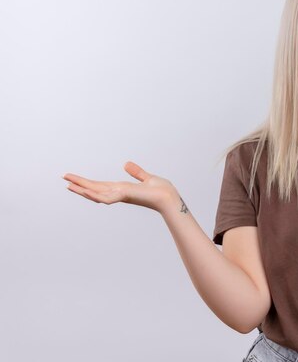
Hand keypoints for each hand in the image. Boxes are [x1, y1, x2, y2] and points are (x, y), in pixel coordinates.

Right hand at [63, 161, 178, 212]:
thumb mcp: (147, 177)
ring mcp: (120, 196)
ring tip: (69, 185)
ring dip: (82, 190)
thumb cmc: (161, 190)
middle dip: (79, 185)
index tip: (74, 179)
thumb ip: (136, 172)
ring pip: (96, 194)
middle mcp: (118, 193)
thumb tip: (126, 164)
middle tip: (64, 179)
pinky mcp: (125, 196)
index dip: (87, 183)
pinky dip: (95, 195)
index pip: (100, 185)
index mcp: (122, 189)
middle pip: (94, 189)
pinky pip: (106, 197)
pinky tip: (85, 190)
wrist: (169, 196)